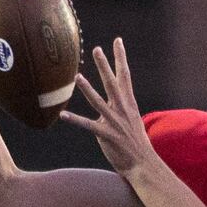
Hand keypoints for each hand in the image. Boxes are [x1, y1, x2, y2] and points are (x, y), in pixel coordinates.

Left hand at [62, 38, 157, 181]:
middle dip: (105, 65)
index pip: (125, 76)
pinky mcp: (107, 135)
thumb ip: (115, 113)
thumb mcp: (129, 123)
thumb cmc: (136, 145)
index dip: (120, 57)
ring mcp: (115, 122)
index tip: (117, 41)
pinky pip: (88, 126)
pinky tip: (63, 115)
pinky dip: (75, 120)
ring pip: (99, 102)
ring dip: (88, 89)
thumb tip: (102, 110)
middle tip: (97, 49)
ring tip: (78, 77)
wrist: (144, 164)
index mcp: (129, 104)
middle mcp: (122, 110)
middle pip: (113, 83)